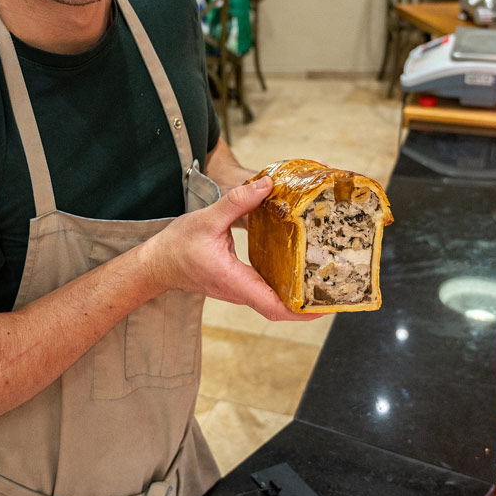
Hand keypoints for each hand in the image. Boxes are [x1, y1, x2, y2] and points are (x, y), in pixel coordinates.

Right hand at [141, 177, 321, 320]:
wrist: (158, 263)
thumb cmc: (177, 246)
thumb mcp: (206, 218)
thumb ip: (238, 201)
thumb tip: (268, 185)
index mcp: (234, 280)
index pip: (273, 306)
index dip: (301, 311)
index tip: (324, 307)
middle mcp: (241, 291)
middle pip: (282, 307)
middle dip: (310, 302)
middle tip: (337, 289)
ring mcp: (241, 290)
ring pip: (276, 300)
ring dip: (300, 294)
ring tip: (326, 277)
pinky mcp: (241, 284)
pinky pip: (269, 290)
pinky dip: (287, 283)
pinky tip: (301, 266)